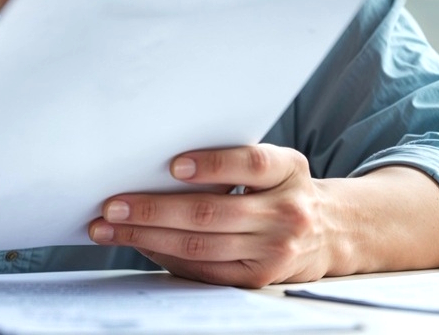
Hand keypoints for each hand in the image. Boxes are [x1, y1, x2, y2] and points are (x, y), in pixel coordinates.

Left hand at [87, 144, 338, 287]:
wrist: (328, 231)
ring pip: (200, 246)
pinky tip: (139, 245)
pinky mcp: (258, 279)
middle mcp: (287, 211)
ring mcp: (274, 250)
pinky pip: (203, 270)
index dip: (212, 164)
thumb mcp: (275, 165)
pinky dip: (166, 257)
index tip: (173, 165)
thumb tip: (160, 167)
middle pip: (213, 212)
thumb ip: (234, 160)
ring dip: (147, 237)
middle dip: (154, 209)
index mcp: (289, 170)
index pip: (251, 163)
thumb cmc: (282, 188)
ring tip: (110, 229)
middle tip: (113, 206)